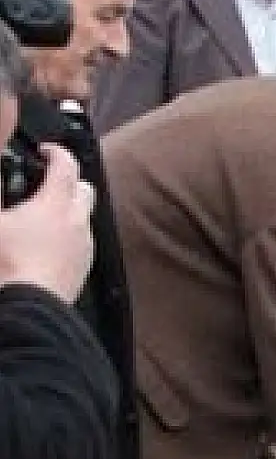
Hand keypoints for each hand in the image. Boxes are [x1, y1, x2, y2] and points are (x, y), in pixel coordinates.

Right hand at [0, 144, 94, 303]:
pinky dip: (68, 235)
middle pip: (84, 189)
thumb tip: (7, 201)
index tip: (45, 152)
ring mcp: (84, 246)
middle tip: (44, 182)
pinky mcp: (83, 267)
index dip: (56, 152)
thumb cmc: (8, 264)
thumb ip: (1, 198)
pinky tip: (47, 244)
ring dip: (68, 210)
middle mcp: (77, 222)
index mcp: (56, 204)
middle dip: (68, 180)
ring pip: (84, 218)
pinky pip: (81, 242)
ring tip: (41, 216)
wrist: (30, 306)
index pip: (66, 165)